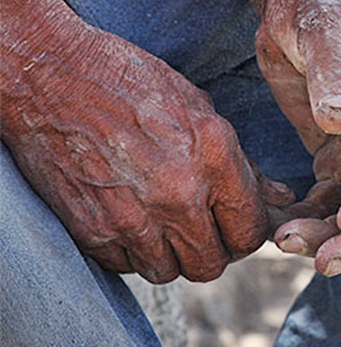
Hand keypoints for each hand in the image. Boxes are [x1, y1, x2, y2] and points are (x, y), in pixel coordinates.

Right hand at [3, 21, 293, 283]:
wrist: (52, 75)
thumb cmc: (133, 83)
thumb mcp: (201, 110)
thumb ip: (244, 165)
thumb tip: (281, 198)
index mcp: (215, 157)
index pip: (250, 230)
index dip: (247, 234)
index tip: (236, 227)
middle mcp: (179, 193)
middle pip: (211, 263)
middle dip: (211, 250)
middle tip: (201, 230)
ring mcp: (133, 216)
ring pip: (168, 272)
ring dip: (169, 254)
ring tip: (162, 222)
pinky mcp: (93, 230)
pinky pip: (125, 266)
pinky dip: (131, 251)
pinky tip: (128, 217)